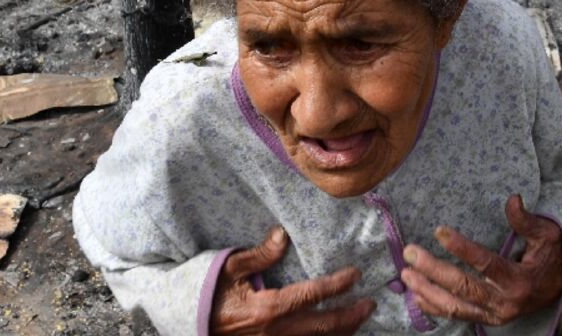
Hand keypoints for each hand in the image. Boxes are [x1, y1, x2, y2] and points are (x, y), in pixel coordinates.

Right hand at [211, 226, 375, 335]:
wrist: (190, 325)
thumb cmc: (207, 294)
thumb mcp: (229, 268)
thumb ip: (260, 255)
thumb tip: (283, 235)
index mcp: (269, 308)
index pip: (313, 295)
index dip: (338, 285)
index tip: (355, 274)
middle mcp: (278, 332)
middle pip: (325, 327)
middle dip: (352, 315)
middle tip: (370, 303)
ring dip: (344, 332)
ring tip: (359, 319)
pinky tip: (336, 333)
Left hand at [400, 195, 561, 325]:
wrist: (557, 289)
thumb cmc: (549, 257)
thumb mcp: (546, 235)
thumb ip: (527, 220)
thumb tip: (512, 199)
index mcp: (519, 280)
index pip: (485, 264)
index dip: (461, 248)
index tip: (438, 231)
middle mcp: (505, 302)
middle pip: (464, 287)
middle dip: (434, 270)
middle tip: (410, 253)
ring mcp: (494, 314)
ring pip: (456, 306)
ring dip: (428, 291)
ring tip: (407, 274)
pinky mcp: (487, 319)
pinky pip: (457, 316)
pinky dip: (435, 308)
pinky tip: (416, 295)